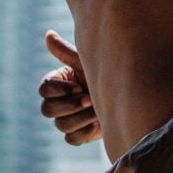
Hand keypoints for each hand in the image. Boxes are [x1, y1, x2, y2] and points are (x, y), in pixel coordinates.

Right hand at [38, 30, 97, 144]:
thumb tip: (48, 34)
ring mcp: (66, 120)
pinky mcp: (77, 135)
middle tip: (89, 99)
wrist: (127, 96)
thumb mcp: (88, 63)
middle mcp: (58, 102)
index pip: (44, 90)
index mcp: (58, 83)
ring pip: (61, 125)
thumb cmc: (107, 74)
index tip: (77, 85)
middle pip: (47, 110)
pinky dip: (86, 131)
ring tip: (98, 109)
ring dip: (81, 117)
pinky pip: (72, 139)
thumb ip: (66, 52)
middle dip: (70, 105)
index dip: (59, 90)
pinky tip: (99, 121)